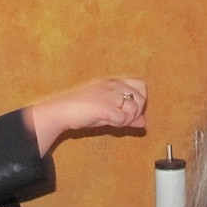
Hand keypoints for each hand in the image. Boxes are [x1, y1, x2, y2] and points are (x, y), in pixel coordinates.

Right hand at [29, 78, 147, 154]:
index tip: (130, 110)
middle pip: (141, 97)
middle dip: (136, 111)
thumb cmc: (83, 110)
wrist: (61, 111)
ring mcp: (109, 94)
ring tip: (113, 121)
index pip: (141, 84)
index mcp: (114, 82)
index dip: (141, 98)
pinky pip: (122, 118)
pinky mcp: (104, 106)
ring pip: (134, 108)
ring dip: (126, 119)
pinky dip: (118, 124)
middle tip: (122, 118)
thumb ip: (127, 115)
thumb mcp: (108, 111)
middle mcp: (113, 85)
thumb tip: (144, 123)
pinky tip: (107, 123)